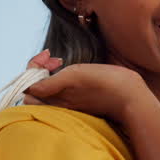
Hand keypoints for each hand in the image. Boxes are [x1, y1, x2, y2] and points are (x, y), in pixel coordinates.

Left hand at [20, 49, 147, 122]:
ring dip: (47, 74)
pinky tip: (70, 73)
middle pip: (34, 91)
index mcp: (56, 99)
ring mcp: (69, 104)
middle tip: (53, 60)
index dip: (32, 67)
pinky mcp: (79, 102)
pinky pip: (58, 93)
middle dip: (37, 71)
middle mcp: (60, 104)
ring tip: (59, 63)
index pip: (28, 87)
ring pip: (46, 91)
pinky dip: (58, 80)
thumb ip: (50, 83)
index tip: (48, 54)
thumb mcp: (75, 76)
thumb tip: (27, 89)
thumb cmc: (105, 84)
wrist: (131, 97)